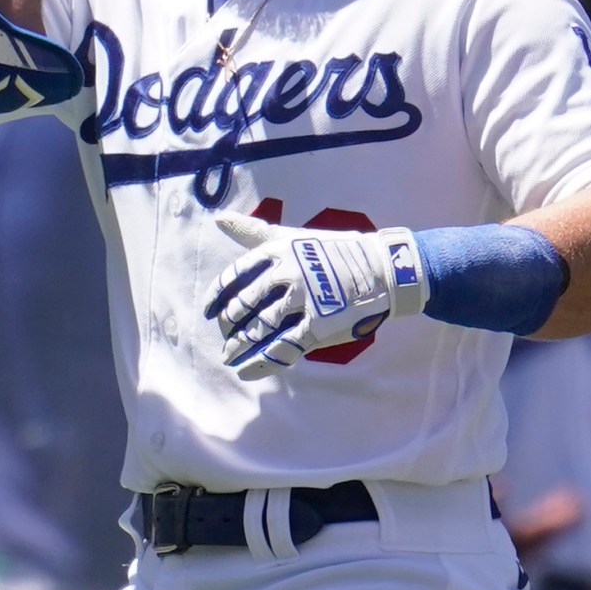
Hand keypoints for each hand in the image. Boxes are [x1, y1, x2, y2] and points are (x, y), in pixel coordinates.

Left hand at [203, 213, 428, 379]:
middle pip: (243, 306)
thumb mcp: (290, 236)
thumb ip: (253, 232)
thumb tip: (218, 218)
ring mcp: (304, 300)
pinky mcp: (320, 325)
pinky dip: (261, 363)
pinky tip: (246, 371)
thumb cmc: (332, 251)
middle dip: (228, 325)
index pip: (233, 277)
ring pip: (259, 329)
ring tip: (229, 357)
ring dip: (239, 347)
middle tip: (225, 336)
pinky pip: (283, 349)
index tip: (207, 312)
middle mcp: (286, 274)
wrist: (382, 269)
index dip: (215, 298)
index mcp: (276, 252)